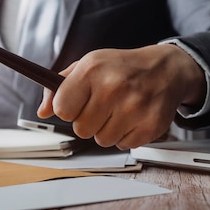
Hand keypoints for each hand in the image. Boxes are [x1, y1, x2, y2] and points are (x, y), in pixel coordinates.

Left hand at [37, 44, 205, 149]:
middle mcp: (113, 87)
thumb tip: (43, 111)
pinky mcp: (151, 125)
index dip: (69, 109)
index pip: (62, 109)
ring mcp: (134, 108)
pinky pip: (124, 145)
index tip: (78, 103)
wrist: (166, 69)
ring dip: (108, 130)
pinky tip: (134, 117)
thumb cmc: (122, 68)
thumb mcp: (88, 65)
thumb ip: (60, 87)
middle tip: (103, 106)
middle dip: (89, 121)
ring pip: (102, 140)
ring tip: (120, 110)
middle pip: (81, 129)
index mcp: (92, 69)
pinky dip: (126, 135)